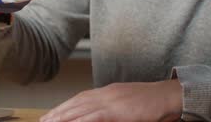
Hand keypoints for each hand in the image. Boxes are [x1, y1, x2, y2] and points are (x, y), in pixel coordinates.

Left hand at [40, 79, 182, 121]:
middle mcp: (106, 93)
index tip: (52, 114)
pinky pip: (94, 117)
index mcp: (108, 91)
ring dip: (63, 117)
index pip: (80, 98)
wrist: (167, 96)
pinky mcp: (117, 110)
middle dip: (58, 112)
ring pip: (80, 109)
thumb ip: (112, 107)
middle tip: (43, 120)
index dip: (64, 106)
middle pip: (76, 103)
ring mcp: (111, 100)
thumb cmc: (151, 102)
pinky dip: (80, 120)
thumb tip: (98, 115)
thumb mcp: (127, 102)